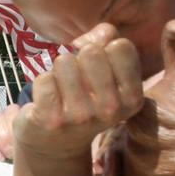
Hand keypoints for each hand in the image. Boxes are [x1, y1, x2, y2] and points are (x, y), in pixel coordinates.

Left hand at [12, 24, 143, 162]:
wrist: (54, 146)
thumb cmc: (81, 100)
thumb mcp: (103, 76)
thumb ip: (106, 44)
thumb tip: (106, 29)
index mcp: (132, 98)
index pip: (121, 46)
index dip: (103, 48)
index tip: (96, 66)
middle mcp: (111, 109)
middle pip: (92, 51)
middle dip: (78, 58)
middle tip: (75, 80)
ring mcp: (81, 116)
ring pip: (65, 61)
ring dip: (58, 71)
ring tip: (61, 91)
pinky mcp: (52, 120)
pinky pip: (44, 78)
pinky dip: (41, 84)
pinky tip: (46, 100)